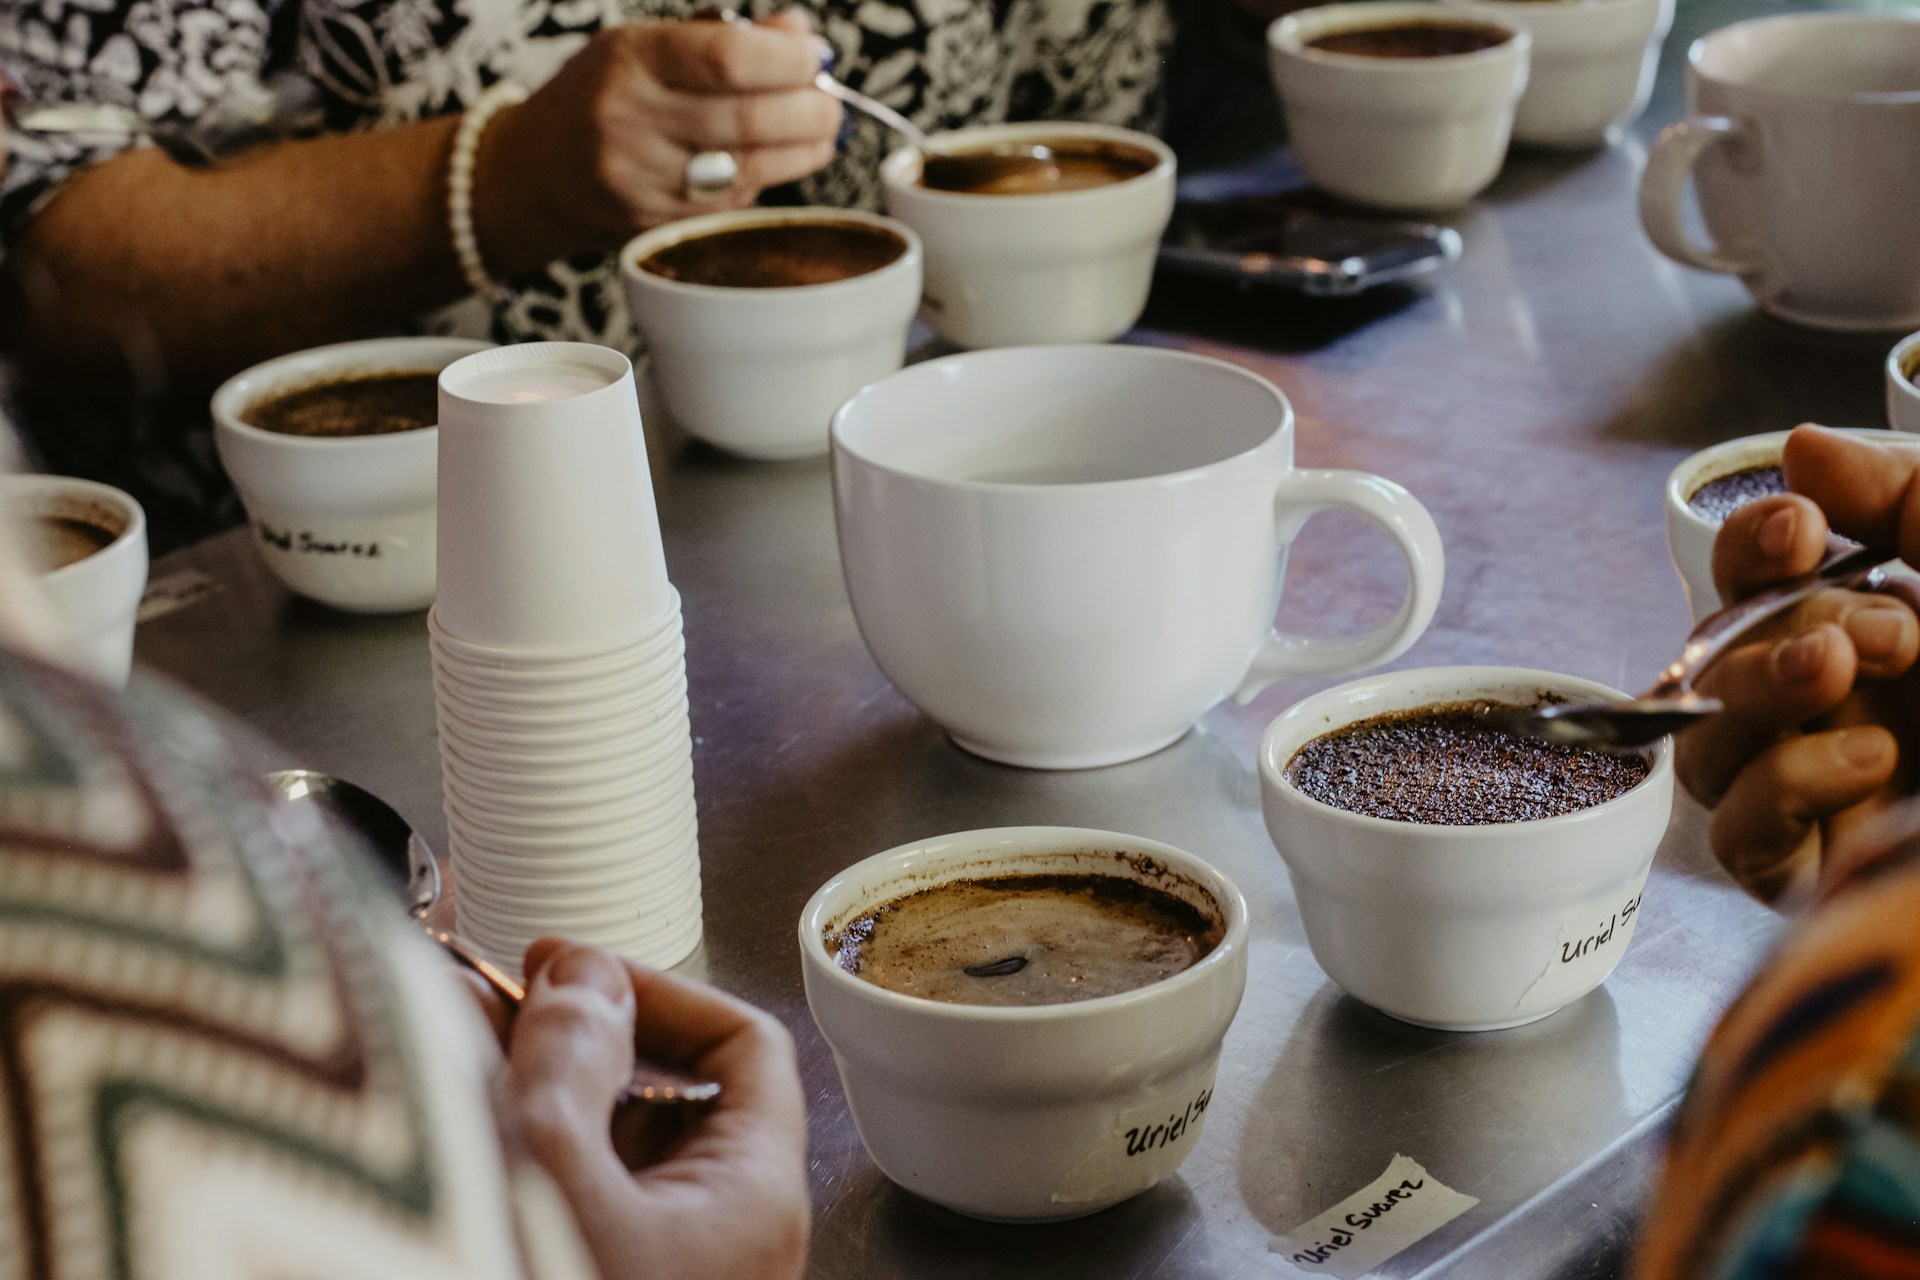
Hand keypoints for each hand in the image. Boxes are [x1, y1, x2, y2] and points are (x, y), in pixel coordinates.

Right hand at [474, 11, 840, 275]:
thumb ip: (722, 38)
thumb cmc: (600, 96)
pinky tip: (783, 159)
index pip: (728, 57)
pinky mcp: (654, 222)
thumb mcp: (647, 46)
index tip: (816, 58)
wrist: (532, 174)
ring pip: (747, 167)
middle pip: (747, 117)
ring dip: (802, 149)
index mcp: (630, 59)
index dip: (788, 60)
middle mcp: (630, 119)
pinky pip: (730, 201)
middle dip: (809, 110)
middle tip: (832, 102)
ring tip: (824, 131)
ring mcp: (641, 178)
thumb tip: (800, 36)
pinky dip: (768, 177)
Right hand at [490, 939, 809, 1279]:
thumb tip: (584, 976)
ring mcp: (672, 1263)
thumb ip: (568, 1059)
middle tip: (497, 1008)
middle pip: (673, 1094)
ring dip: (543, 1096)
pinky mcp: (612, 1276)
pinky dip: (530, 1160)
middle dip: (579, 1039)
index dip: (663, 989)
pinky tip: (462, 1132)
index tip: (577, 970)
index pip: (747, 1043)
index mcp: (755, 1194)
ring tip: (455, 1062)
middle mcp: (729, 1233)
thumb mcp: (548, 1173)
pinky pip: (584, 1200)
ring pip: (617, 1149)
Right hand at [1676, 424, 1919, 902]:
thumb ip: (1906, 492)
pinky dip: (1782, 786)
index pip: (1758, 576)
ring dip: (1757, 693)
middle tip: (1883, 630)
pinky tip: (1869, 762)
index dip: (1751, 544)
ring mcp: (1831, 794)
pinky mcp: (1824, 876)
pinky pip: (1739, 831)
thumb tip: (1801, 450)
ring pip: (1708, 741)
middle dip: (1778, 619)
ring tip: (1843, 677)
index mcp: (1891, 628)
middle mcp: (1850, 708)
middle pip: (1718, 651)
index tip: (1799, 528)